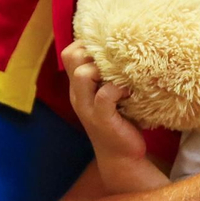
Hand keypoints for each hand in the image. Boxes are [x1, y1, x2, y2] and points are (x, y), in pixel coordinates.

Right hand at [62, 42, 149, 184]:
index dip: (87, 44)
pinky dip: (118, 89)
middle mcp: (78, 94)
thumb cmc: (122, 121)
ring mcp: (87, 107)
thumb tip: (130, 48)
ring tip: (121, 76)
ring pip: (83, 74)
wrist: (122, 157)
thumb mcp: (112, 94)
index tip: (109, 50)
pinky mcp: (101, 119)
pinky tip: (129, 93)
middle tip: (114, 61)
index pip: (70, 52)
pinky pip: (104, 95)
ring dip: (104, 69)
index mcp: (79, 86)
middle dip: (93, 51)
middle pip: (70, 56)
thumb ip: (111, 75)